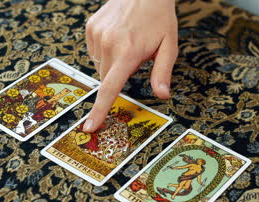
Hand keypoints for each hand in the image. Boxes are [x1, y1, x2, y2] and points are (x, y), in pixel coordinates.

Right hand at [83, 0, 177, 131]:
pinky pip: (93, 52)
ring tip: (126, 43)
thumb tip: (162, 96)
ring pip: (99, 66)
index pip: (110, 88)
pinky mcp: (90, 27)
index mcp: (128, 52)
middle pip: (106, 78)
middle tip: (134, 57)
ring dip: (111, 63)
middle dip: (118, 76)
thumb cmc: (159, 17)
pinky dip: (104, 51)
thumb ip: (162, 73)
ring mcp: (97, 34)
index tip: (90, 126)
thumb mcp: (169, 45)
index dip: (100, 110)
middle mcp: (108, 43)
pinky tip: (116, 37)